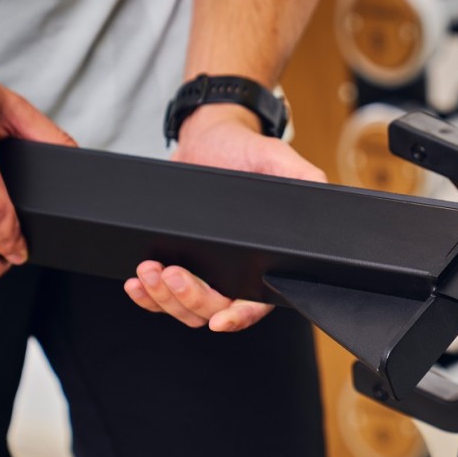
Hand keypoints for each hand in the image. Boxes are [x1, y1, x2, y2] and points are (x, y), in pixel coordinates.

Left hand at [124, 105, 326, 330]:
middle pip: (214, 309)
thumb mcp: (276, 158)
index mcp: (266, 258)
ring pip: (185, 309)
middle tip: (173, 273)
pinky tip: (136, 283)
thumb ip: (303, 177)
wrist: (207, 137)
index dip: (240, 316)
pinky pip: (161, 297)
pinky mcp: (178, 263)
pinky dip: (146, 297)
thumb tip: (321, 193)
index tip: (220, 319)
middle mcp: (236, 271)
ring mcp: (205, 271)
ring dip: (164, 298)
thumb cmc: (245, 149)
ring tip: (149, 270)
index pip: (257, 301)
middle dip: (191, 300)